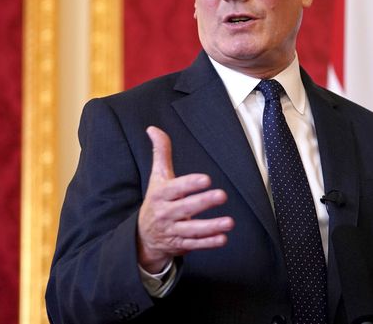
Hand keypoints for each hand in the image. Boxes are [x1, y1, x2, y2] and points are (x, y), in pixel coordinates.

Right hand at [136, 126, 234, 272]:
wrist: (144, 236)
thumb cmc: (156, 200)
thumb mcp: (157, 177)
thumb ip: (161, 153)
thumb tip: (153, 128)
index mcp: (161, 194)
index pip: (175, 188)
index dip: (189, 184)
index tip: (205, 179)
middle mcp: (166, 213)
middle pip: (185, 208)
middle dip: (203, 202)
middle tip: (222, 195)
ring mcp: (174, 230)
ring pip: (193, 229)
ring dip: (211, 226)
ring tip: (229, 222)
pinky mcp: (181, 244)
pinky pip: (195, 244)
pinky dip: (209, 242)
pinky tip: (223, 238)